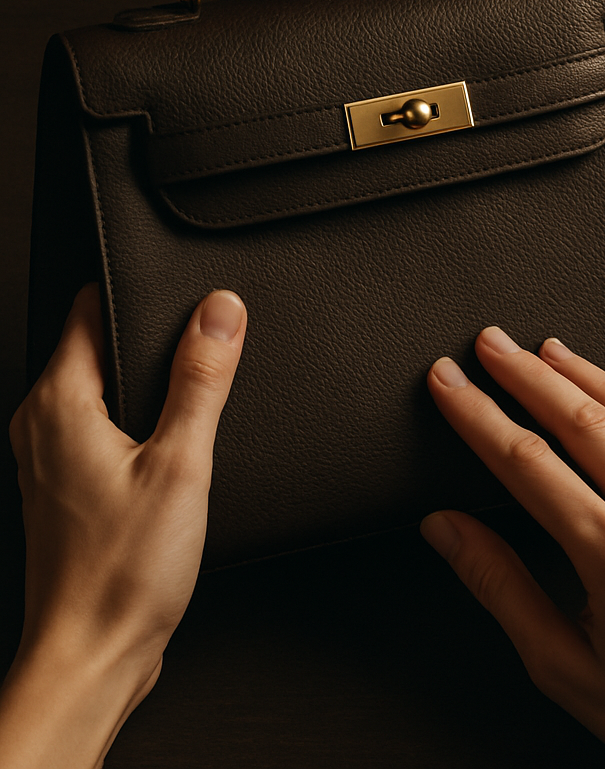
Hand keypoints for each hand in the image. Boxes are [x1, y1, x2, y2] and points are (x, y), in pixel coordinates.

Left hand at [1, 284, 246, 768]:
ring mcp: (47, 457)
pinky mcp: (64, 485)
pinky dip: (135, 422)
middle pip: (95, 344)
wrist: (93, 653)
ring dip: (144, 384)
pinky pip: (98, 426)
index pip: (89, 307)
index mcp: (60, 403)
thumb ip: (202, 379)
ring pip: (99, 387)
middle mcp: (40, 423)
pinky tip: (170, 450)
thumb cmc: (124, 573)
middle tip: (203, 354)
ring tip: (191, 405)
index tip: (185, 298)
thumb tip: (220, 311)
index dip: (141, 294)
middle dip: (150, 339)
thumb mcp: (182, 462)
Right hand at [422, 327, 604, 768]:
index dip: (478, 415)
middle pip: (581, 419)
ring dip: (585, 372)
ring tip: (546, 347)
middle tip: (490, 343)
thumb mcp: (564, 667)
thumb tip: (448, 530)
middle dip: (526, 374)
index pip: (526, 464)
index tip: (449, 383)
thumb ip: (502, 587)